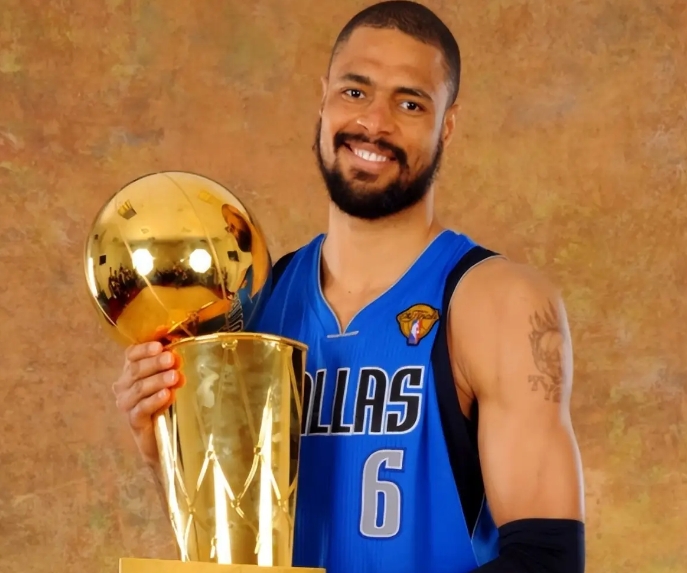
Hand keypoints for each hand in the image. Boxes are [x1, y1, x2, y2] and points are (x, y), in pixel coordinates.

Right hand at [112, 341, 181, 465]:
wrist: (161, 437)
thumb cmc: (164, 402)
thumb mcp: (168, 380)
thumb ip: (170, 365)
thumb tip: (176, 351)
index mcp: (130, 371)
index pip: (131, 354)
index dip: (144, 349)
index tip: (160, 345)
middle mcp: (123, 386)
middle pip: (136, 370)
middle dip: (155, 363)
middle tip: (172, 359)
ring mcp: (126, 404)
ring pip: (139, 388)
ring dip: (158, 380)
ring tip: (174, 376)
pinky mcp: (133, 421)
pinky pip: (142, 408)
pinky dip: (155, 400)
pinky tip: (167, 395)